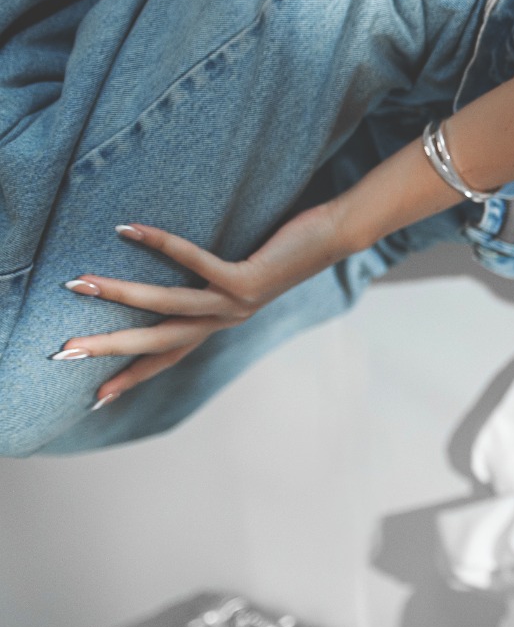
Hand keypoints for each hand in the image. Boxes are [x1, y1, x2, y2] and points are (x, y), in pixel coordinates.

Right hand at [55, 201, 352, 406]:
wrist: (335, 237)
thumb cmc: (285, 248)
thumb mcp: (240, 272)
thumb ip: (210, 280)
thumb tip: (178, 273)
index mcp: (221, 322)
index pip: (169, 357)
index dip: (134, 376)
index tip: (97, 396)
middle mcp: (227, 319)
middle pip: (158, 343)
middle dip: (111, 348)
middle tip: (65, 352)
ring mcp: (237, 303)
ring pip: (168, 307)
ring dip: (121, 295)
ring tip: (80, 283)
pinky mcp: (248, 279)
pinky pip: (197, 263)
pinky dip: (162, 246)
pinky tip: (130, 230)